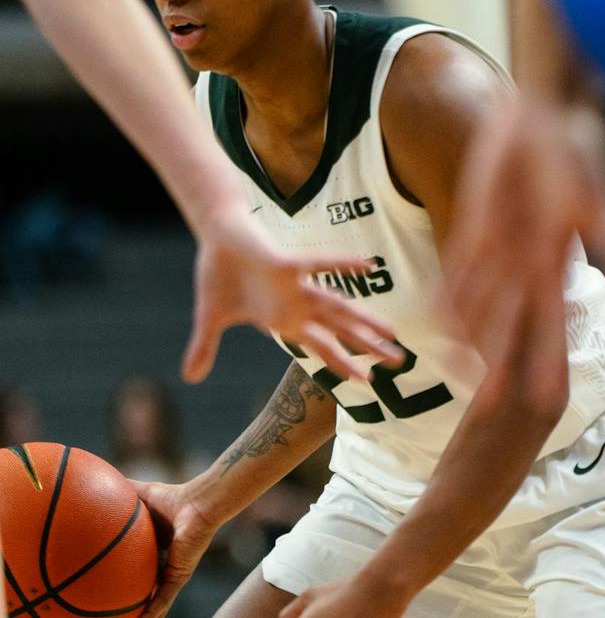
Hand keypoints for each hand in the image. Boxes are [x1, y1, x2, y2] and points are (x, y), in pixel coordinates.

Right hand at [112, 478, 219, 617]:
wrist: (199, 503)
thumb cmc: (172, 497)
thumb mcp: (136, 497)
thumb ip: (115, 493)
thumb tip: (87, 483)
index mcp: (152, 559)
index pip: (132, 585)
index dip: (118, 600)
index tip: (100, 613)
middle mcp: (161, 572)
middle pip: (141, 605)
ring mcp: (171, 578)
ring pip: (152, 613)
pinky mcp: (179, 578)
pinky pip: (162, 603)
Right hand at [182, 208, 402, 383]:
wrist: (215, 235)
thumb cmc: (220, 273)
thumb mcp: (210, 319)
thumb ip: (205, 348)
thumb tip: (189, 377)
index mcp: (285, 321)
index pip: (322, 348)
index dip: (344, 364)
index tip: (369, 382)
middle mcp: (298, 306)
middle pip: (341, 332)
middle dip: (369, 348)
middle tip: (402, 362)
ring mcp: (295, 286)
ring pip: (338, 307)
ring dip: (364, 320)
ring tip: (393, 332)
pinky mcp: (287, 264)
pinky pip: (319, 264)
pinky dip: (342, 265)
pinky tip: (368, 266)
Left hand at [444, 96, 604, 405]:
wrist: (546, 108)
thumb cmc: (580, 146)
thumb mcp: (600, 191)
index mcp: (558, 260)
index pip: (553, 323)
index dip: (549, 362)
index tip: (547, 402)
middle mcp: (530, 263)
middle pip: (513, 326)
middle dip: (503, 368)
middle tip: (490, 409)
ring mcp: (502, 246)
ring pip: (481, 304)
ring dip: (470, 340)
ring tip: (456, 377)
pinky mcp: (478, 225)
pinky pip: (459, 268)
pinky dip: (448, 294)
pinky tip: (433, 323)